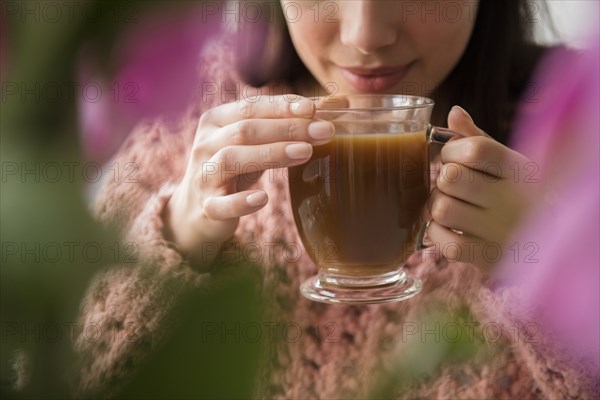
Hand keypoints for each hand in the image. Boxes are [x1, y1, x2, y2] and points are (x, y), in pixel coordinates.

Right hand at [163, 95, 334, 269]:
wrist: (199, 211)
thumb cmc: (237, 168)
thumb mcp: (261, 141)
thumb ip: (294, 121)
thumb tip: (340, 101)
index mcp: (217, 120)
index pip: (252, 106)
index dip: (283, 106)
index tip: (315, 108)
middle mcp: (205, 143)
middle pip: (245, 130)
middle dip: (287, 129)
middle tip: (325, 131)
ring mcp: (203, 176)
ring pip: (231, 159)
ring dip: (270, 154)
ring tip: (305, 153)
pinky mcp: (206, 207)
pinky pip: (221, 204)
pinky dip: (241, 201)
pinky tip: (263, 198)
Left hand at [426, 106, 538, 268]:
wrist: (549, 242)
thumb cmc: (519, 194)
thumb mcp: (508, 163)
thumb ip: (478, 138)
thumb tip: (453, 112)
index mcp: (519, 169)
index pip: (474, 149)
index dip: (451, 150)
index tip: (453, 157)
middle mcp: (511, 199)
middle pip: (450, 178)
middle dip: (442, 179)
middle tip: (452, 186)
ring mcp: (499, 231)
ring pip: (441, 208)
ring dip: (437, 206)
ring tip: (452, 207)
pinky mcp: (487, 257)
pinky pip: (444, 242)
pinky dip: (437, 234)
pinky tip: (451, 229)